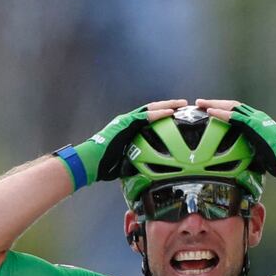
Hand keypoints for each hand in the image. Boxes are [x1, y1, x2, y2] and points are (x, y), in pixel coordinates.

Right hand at [69, 99, 186, 186]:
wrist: (91, 162)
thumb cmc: (106, 165)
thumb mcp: (127, 160)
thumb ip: (139, 159)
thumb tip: (151, 172)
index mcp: (129, 128)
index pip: (149, 118)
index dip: (163, 115)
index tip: (177, 114)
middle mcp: (128, 121)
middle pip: (152, 109)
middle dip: (169, 106)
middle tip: (184, 104)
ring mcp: (126, 121)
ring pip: (150, 108)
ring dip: (167, 105)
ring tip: (181, 104)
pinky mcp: (125, 124)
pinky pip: (145, 116)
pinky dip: (158, 113)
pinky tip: (170, 112)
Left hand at [198, 98, 275, 185]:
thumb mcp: (264, 153)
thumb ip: (253, 152)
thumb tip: (245, 163)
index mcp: (260, 122)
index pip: (239, 112)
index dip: (225, 109)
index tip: (212, 110)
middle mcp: (258, 117)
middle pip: (233, 105)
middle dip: (216, 103)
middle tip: (201, 102)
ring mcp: (256, 119)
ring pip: (231, 106)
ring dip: (214, 104)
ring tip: (201, 103)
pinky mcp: (253, 125)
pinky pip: (233, 116)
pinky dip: (220, 113)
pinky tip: (209, 112)